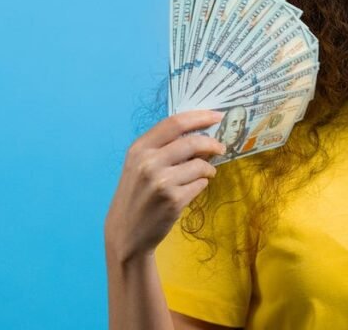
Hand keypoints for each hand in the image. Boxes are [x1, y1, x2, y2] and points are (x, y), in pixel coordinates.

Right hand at [104, 110, 225, 263]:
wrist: (126, 232)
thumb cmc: (136, 194)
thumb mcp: (140, 165)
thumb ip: (165, 147)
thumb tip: (202, 133)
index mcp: (139, 148)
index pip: (174, 123)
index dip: (200, 117)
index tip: (217, 116)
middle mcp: (148, 162)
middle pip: (193, 142)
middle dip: (213, 143)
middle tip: (221, 147)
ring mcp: (161, 182)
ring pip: (200, 165)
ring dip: (208, 168)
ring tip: (204, 174)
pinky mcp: (173, 200)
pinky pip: (200, 184)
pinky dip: (201, 184)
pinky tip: (191, 189)